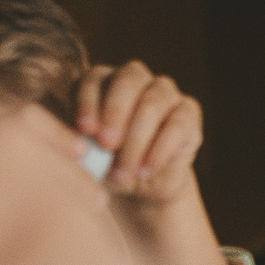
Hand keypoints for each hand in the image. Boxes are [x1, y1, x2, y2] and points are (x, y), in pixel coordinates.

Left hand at [76, 61, 201, 207]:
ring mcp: (165, 92)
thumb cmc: (105, 165)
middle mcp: (136, 80)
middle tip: (106, 144)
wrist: (141, 186)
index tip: (84, 130)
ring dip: (137, 139)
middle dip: (116, 111)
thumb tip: (76, 142)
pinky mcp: (189, 112)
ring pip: (153, 102)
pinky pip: (177, 124)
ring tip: (124, 170)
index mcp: (103, 83)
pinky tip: (145, 171)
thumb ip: (81, 144)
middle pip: (128, 79)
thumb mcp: (87, 156)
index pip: (95, 78)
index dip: (89, 101)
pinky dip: (159, 150)